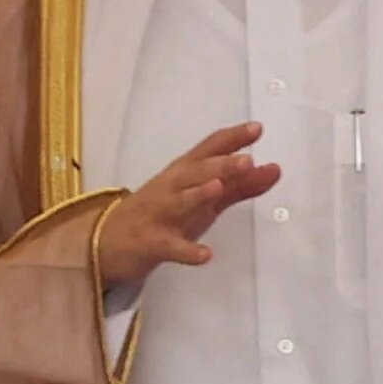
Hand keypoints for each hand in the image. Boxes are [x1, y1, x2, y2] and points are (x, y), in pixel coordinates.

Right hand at [96, 121, 282, 287]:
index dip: (233, 138)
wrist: (107, 242)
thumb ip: (240, 185)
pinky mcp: (152, 244)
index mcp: (185, 172)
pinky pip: (171, 247)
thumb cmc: (164, 212)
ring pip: (180, 202)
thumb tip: (275, 170)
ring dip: (199, 194)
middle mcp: (172, 187)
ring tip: (219, 188)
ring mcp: (160, 215)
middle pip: (196, 172)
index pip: (209, 149)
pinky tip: (205, 255)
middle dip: (221, 165)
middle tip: (247, 160)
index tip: (257, 128)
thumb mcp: (204, 198)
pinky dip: (187, 251)